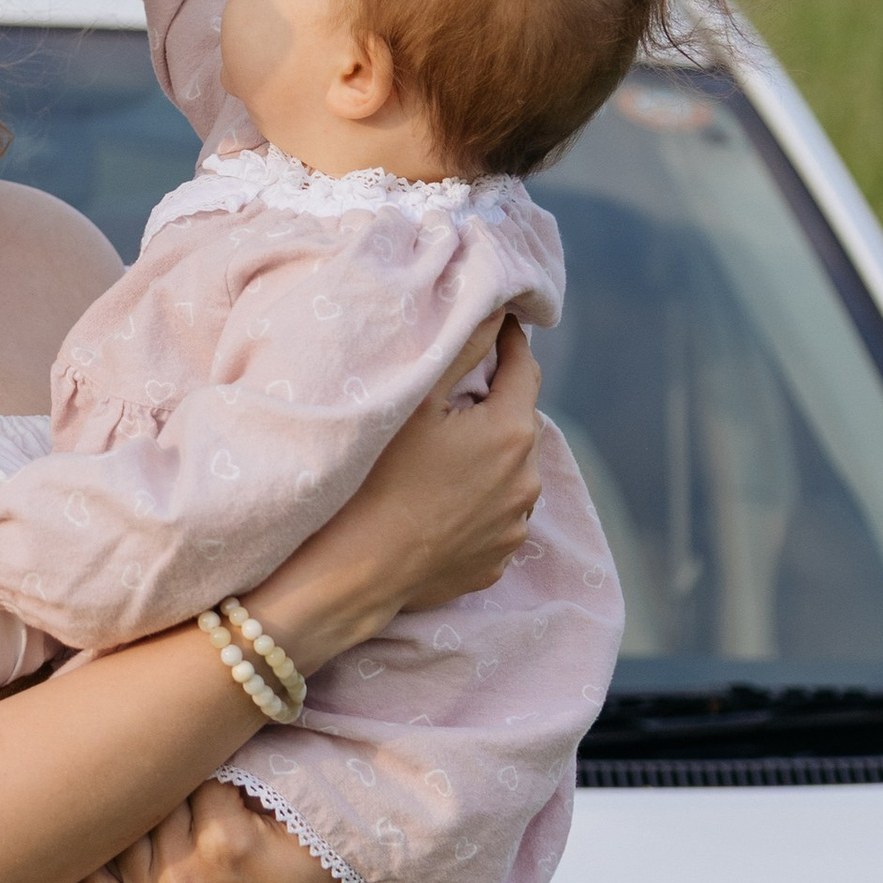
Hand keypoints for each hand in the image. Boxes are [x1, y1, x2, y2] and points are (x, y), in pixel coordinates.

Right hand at [266, 315, 543, 662]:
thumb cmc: (377, 479)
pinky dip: (477, 503)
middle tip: (452, 397)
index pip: (526, 371)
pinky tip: (437, 501)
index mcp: (511, 433)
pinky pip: (495, 518)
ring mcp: (513, 528)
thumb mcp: (414, 402)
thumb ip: (461, 348)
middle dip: (493, 406)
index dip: (511, 344)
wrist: (356, 573)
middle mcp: (526, 481)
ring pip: (509, 474)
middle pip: (517, 424)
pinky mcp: (495, 562)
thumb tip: (494, 310)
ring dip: (487, 458)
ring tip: (442, 456)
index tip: (500, 327)